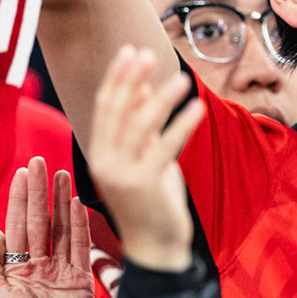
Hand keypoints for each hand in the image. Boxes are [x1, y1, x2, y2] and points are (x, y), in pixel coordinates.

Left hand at [0, 156, 93, 297]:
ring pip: (61, 226)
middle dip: (38, 190)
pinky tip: (76, 202)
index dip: (19, 199)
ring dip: (60, 199)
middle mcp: (39, 264)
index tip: (21, 173)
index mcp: (16, 267)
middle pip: (39, 219)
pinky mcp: (80, 277)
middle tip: (39, 161)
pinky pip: (80, 244)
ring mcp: (61, 269)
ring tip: (60, 173)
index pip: (17, 224)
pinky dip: (79, 222)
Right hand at [87, 46, 202, 272]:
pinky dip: (182, 125)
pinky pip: (166, 147)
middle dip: (131, 79)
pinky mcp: (144, 185)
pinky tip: (197, 107)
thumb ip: (141, 127)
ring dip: (162, 98)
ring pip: (140, 126)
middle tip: (147, 52)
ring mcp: (122, 174)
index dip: (118, 77)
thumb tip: (142, 87)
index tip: (131, 51)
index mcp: (99, 154)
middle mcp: (104, 162)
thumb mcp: (144, 158)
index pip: (106, 107)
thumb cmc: (151, 200)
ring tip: (181, 78)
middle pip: (116, 111)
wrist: (155, 246)